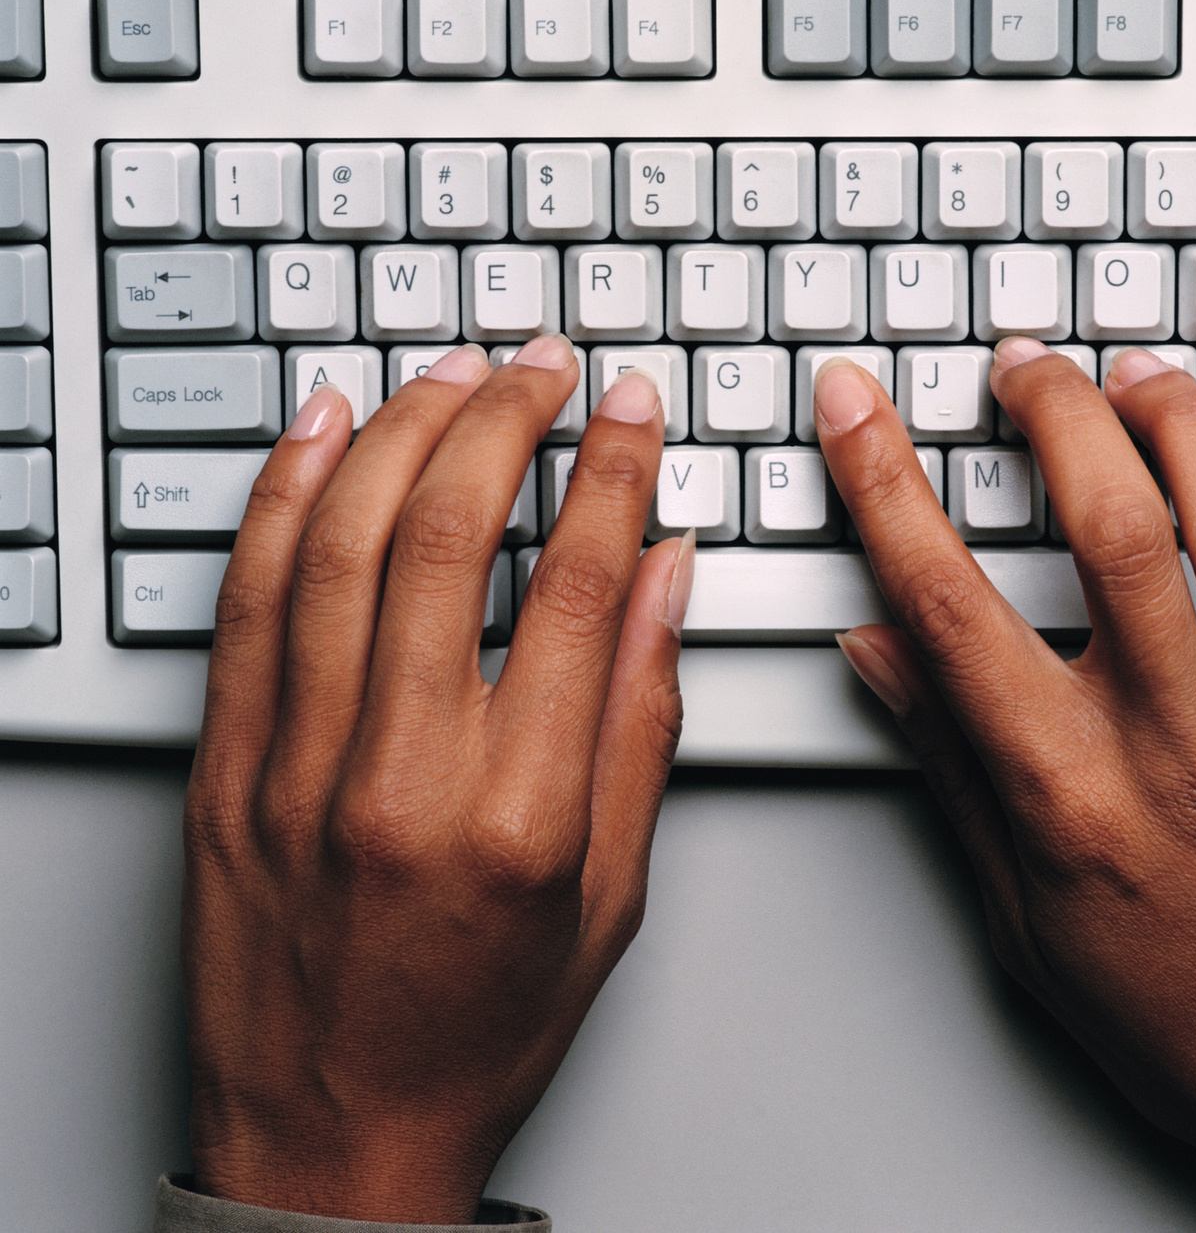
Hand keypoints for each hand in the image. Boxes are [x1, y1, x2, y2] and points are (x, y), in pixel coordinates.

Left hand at [182, 339, 692, 1223]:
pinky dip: (282, 494)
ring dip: (399, 434)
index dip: (608, 473)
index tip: (624, 410)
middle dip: (503, 423)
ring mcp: (290, 767)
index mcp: (517, 817)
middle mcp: (397, 780)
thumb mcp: (611, 894)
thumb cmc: (478, 1030)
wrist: (329, 1142)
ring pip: (338, 545)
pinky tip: (322, 429)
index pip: (572, 590)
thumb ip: (641, 721)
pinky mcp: (220, 767)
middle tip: (540, 367)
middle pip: (445, 539)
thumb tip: (661, 576)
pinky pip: (245, 599)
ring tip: (450, 375)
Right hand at [815, 343, 1195, 1232]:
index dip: (885, 482)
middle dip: (1051, 413)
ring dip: (1174, 419)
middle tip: (1021, 365)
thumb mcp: (1022, 912)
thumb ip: (948, 764)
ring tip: (1131, 372)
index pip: (947, 602)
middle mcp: (1175, 742)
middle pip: (1107, 528)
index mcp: (1067, 792)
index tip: (856, 406)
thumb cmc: (1184, 1013)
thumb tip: (877, 650)